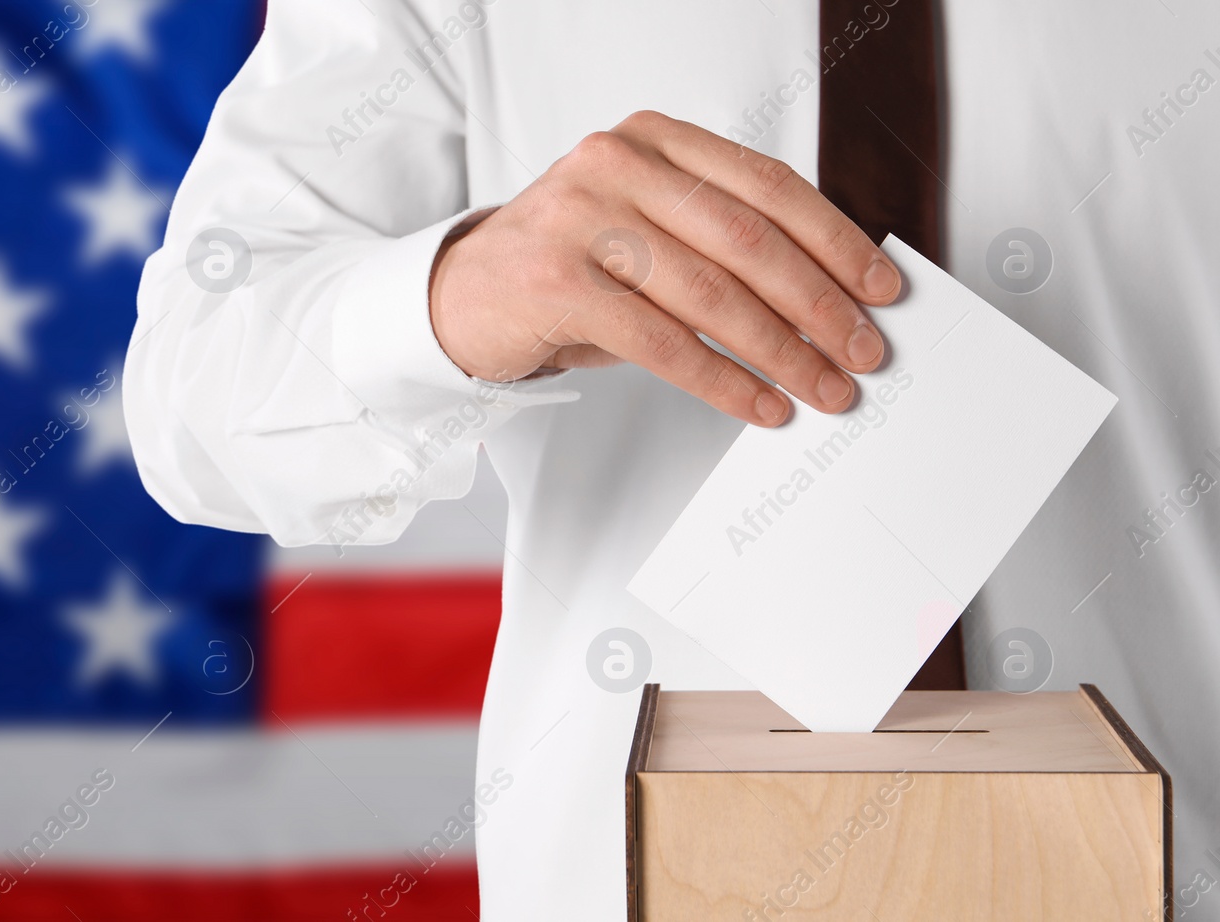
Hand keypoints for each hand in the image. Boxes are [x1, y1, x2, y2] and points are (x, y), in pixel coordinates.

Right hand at [428, 110, 901, 426]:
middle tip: (862, 351)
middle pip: (748, 239)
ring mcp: (581, 218)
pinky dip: (723, 380)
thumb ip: (718, 240)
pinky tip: (759, 403)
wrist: (461, 296)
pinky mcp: (557, 282)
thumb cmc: (567, 266)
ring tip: (822, 388)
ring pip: (711, 294)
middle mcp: (616, 164)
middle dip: (819, 304)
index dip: (834, 239)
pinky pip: (663, 342)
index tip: (879, 287)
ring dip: (782, 352)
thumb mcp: (644, 228)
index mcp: (653, 139)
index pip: (767, 184)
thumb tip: (826, 299)